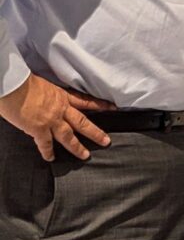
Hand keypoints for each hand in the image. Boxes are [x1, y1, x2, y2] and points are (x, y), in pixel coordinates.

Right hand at [0, 74, 114, 160]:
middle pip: (83, 122)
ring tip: (85, 155)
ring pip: (69, 136)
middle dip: (95, 133)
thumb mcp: (43, 85)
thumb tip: (45, 99)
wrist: (15, 85)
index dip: (99, 105)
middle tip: (106, 141)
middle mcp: (61, 109)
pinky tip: (51, 158)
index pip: (85, 101)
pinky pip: (45, 144)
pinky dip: (48, 152)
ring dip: (77, 147)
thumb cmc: (24, 82)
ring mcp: (51, 120)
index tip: (112, 108)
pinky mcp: (39, 129)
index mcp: (62, 96)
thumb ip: (49, 95)